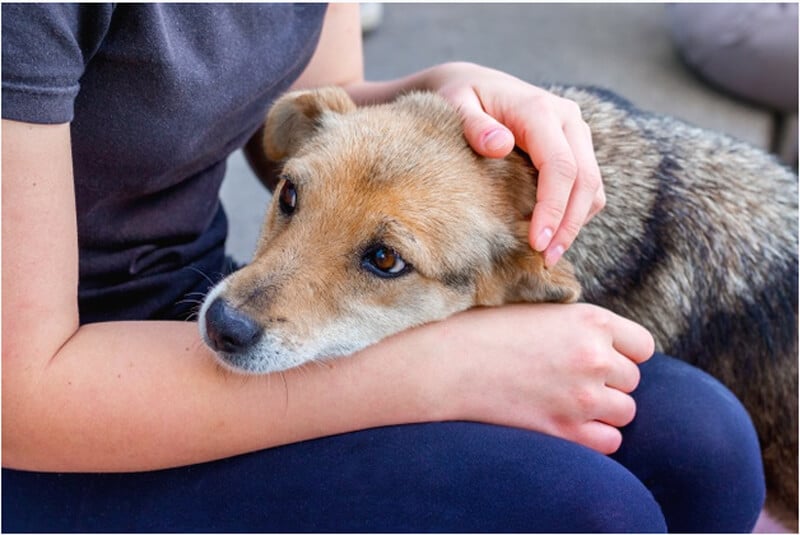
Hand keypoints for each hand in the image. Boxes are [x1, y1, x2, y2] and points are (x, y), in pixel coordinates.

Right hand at [416, 303, 653, 453]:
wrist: (448, 363)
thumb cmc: (485, 330)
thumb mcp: (539, 312)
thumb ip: (578, 326)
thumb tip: (604, 342)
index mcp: (590, 320)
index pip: (642, 346)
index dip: (623, 353)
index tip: (602, 357)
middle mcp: (595, 358)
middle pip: (632, 380)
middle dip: (609, 382)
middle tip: (572, 380)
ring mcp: (582, 396)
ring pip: (625, 412)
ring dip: (603, 410)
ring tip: (569, 402)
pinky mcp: (565, 429)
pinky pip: (609, 442)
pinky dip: (594, 437)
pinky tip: (568, 424)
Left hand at [423, 62, 605, 266]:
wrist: (475, 84)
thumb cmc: (461, 98)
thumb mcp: (457, 105)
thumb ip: (474, 124)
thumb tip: (500, 145)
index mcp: (541, 110)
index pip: (561, 167)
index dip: (553, 209)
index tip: (537, 243)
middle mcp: (568, 120)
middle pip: (586, 181)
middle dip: (569, 225)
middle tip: (545, 260)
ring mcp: (576, 134)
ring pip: (593, 187)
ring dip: (576, 223)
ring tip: (548, 254)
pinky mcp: (576, 148)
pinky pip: (587, 186)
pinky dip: (575, 212)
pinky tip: (550, 233)